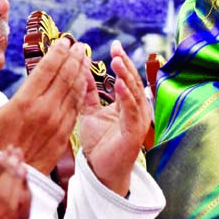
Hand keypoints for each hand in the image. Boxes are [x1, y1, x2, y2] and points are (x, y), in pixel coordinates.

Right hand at [0, 39, 87, 174]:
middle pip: (65, 76)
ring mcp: (57, 122)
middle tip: (80, 45)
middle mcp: (44, 110)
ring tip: (86, 58)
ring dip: (81, 72)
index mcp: (24, 102)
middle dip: (74, 58)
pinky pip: (76, 108)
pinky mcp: (64, 134)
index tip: (64, 41)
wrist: (6, 178)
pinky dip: (81, 93)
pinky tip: (84, 83)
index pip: (46, 69)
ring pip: (74, 91)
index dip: (57, 53)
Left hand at [78, 40, 152, 196]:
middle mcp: (136, 110)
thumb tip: (81, 71)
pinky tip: (118, 84)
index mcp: (128, 105)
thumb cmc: (100, 144)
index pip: (126, 78)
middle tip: (116, 48)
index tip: (115, 46)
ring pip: (133, 94)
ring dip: (126, 76)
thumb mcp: (90, 113)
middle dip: (125, 64)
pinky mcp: (134, 132)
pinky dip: (125, 97)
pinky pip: (130, 111)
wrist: (102, 172)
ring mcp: (137, 121)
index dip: (122, 62)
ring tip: (117, 61)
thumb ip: (88, 94)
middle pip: (132, 82)